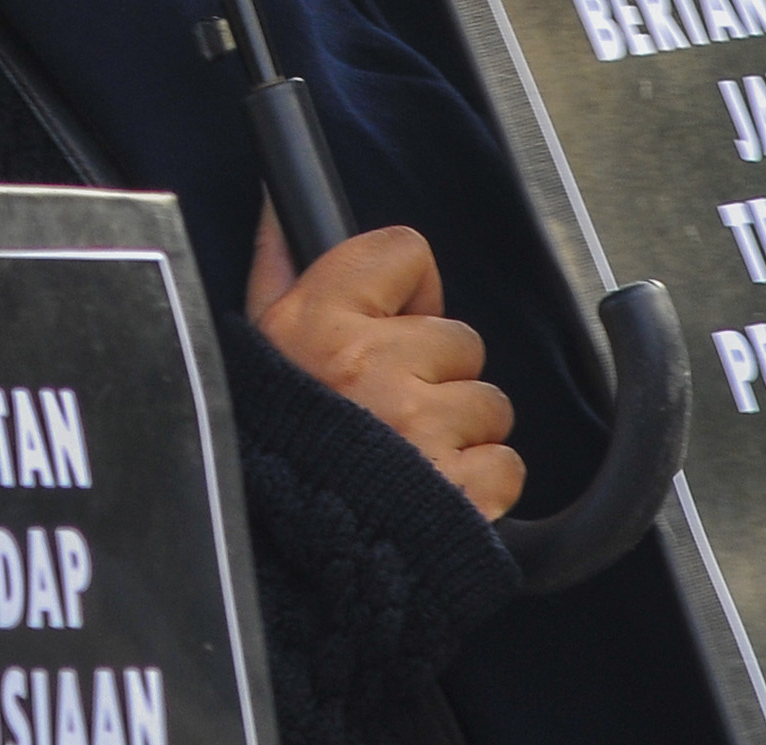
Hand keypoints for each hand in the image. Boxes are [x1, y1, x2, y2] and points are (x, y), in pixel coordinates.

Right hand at [246, 204, 522, 519]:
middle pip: (459, 338)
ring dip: (460, 433)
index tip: (392, 325)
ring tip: (409, 460)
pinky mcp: (460, 490)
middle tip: (390, 414)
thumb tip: (280, 206)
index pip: (405, 252)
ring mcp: (420, 427)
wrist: (280, 560)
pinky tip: (434, 495)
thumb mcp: (258, 350)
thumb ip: (277, 270)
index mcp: (320, 321)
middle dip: (437, 377)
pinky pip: (506, 466)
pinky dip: (481, 487)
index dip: (408, 293)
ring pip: (489, 404)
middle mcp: (372, 365)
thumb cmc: (268, 452)